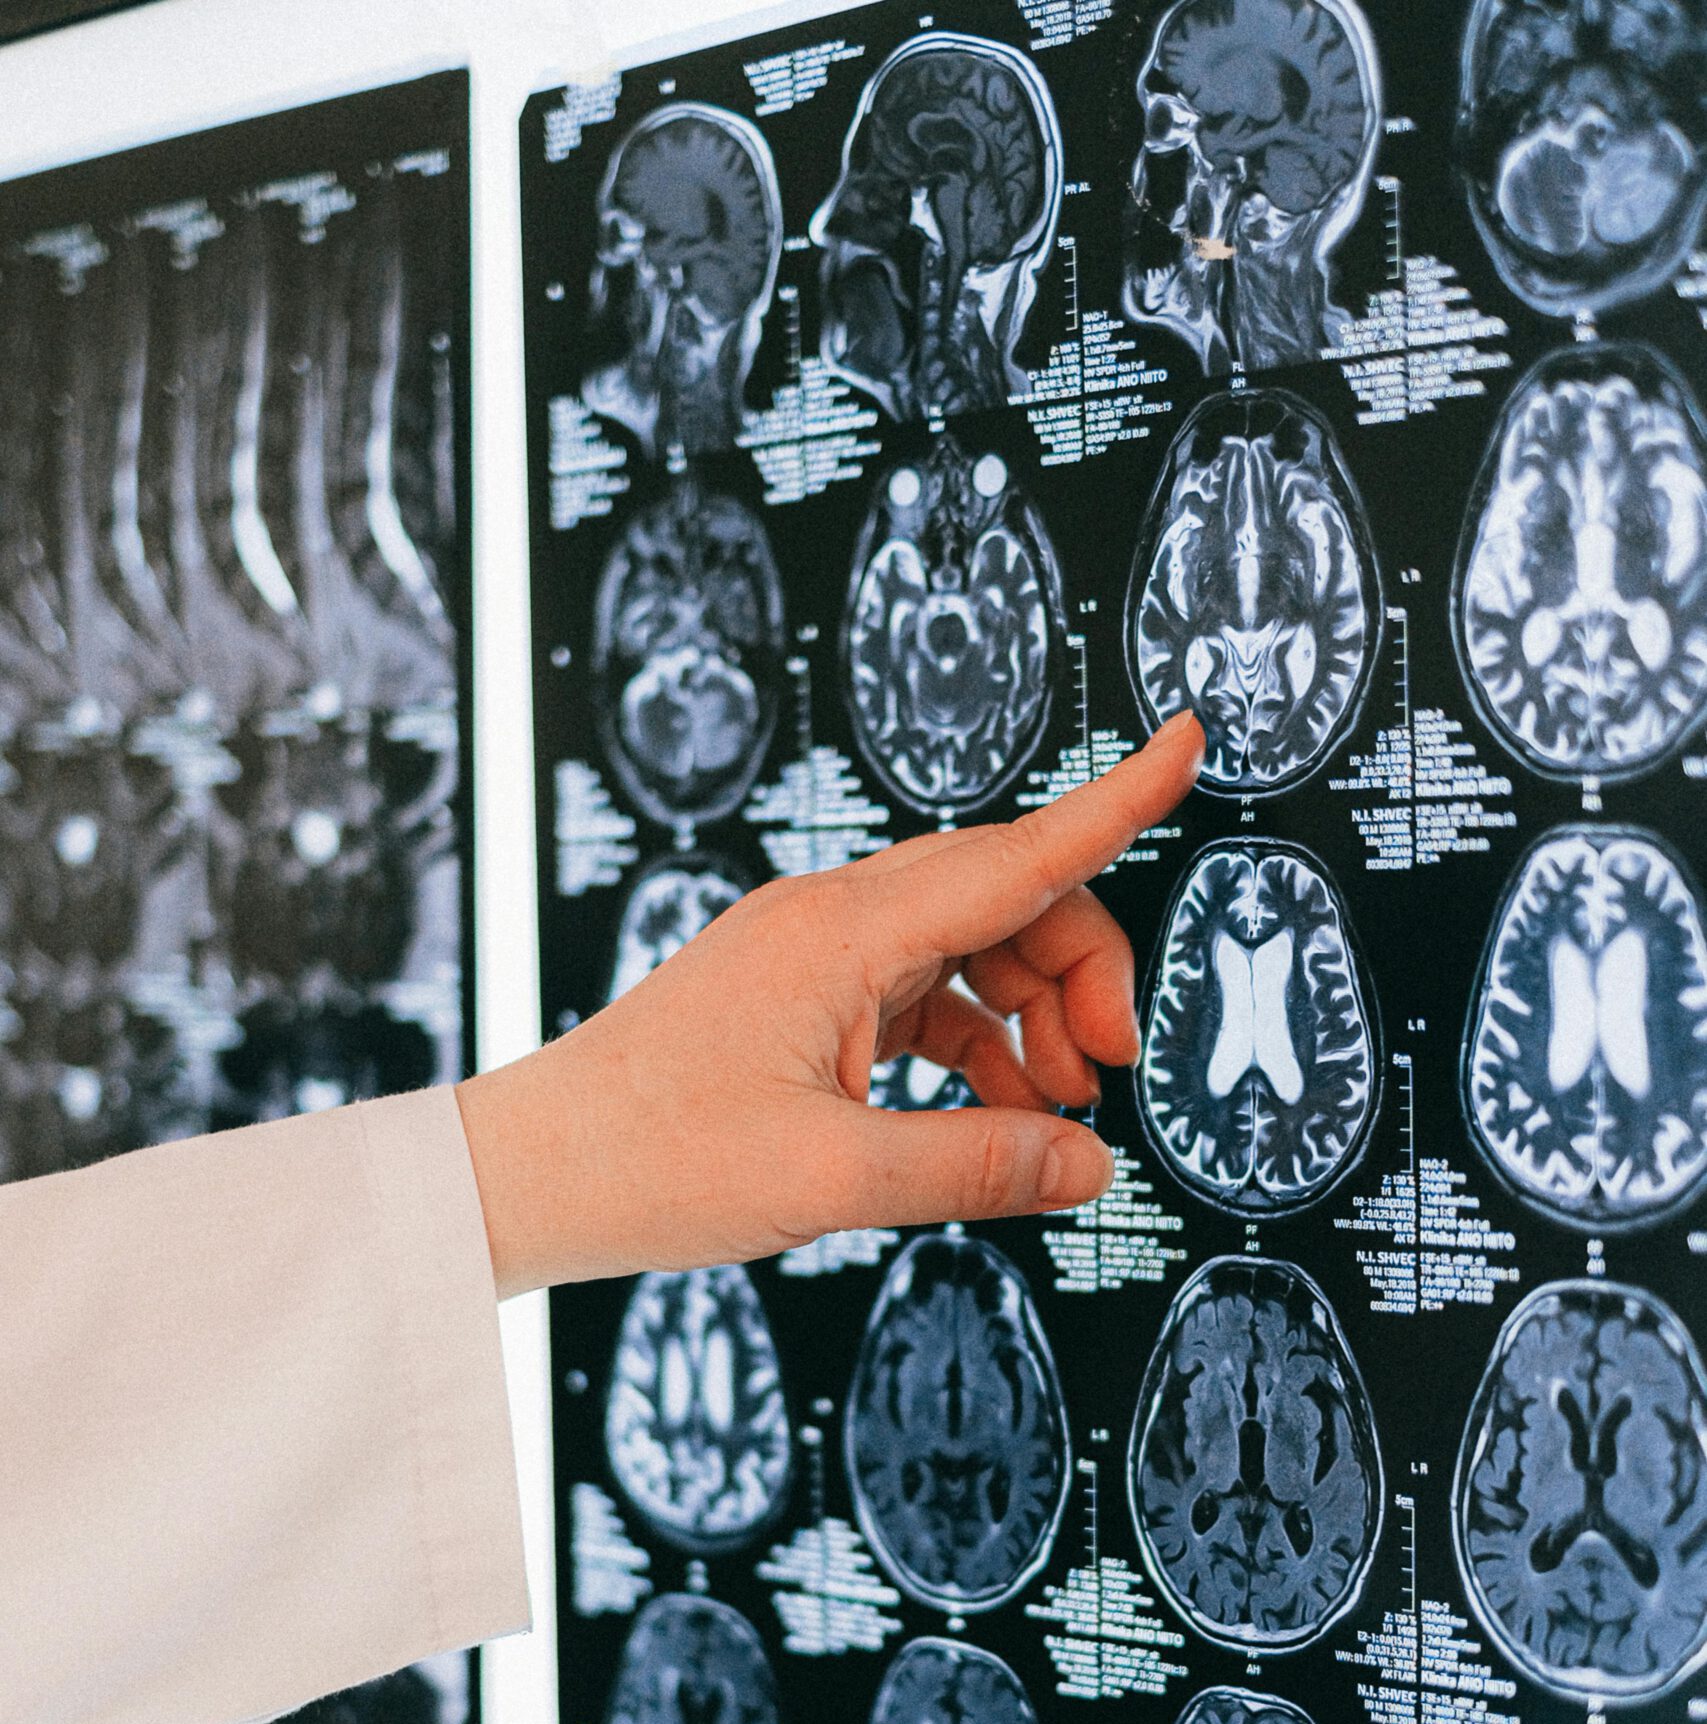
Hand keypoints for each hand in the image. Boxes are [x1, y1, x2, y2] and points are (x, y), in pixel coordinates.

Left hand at [458, 712, 1203, 1295]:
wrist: (531, 1174)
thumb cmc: (646, 1160)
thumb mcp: (829, 1177)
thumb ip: (975, 1165)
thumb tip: (1086, 1163)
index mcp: (838, 931)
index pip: (1013, 855)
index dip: (1113, 804)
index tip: (1183, 746)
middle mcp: (828, 920)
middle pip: (1002, 901)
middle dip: (1078, 970)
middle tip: (1107, 1068)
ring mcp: (812, 954)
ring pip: (966, 948)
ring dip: (1028, 1013)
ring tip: (1057, 1105)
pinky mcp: (800, 995)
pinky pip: (919, 994)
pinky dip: (972, 1042)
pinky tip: (994, 1109)